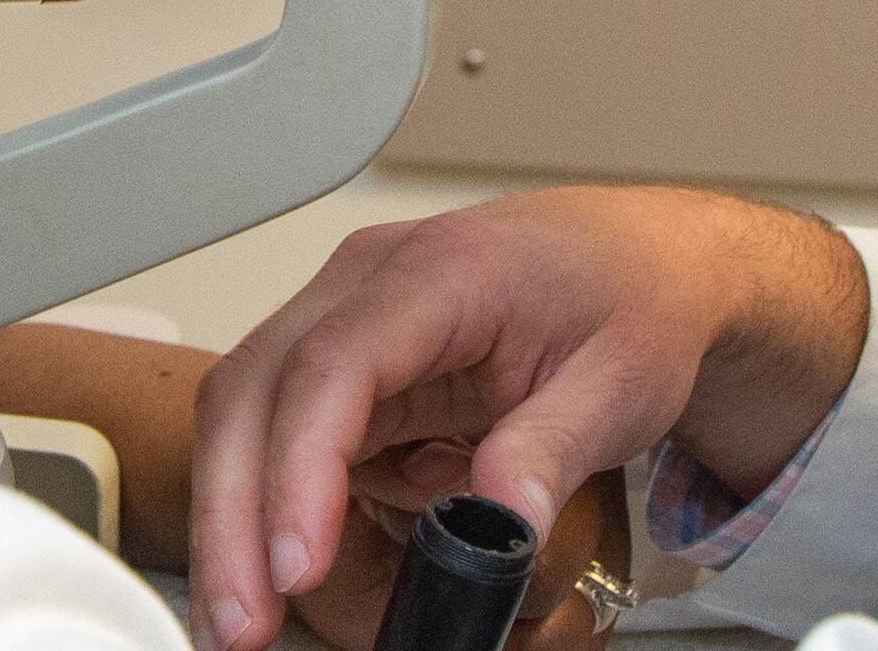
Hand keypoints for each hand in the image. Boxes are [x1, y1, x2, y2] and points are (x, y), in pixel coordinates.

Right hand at [187, 188, 867, 649]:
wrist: (643, 262)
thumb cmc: (630, 299)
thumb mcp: (621, 382)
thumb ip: (551, 450)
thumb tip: (496, 523)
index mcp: (438, 272)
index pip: (334, 365)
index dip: (299, 467)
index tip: (296, 561)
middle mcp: (367, 285)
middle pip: (255, 388)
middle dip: (234, 512)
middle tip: (246, 620)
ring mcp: (347, 319)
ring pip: (248, 414)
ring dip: (239, 519)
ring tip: (253, 615)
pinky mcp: (349, 366)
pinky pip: (286, 435)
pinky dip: (281, 509)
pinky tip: (307, 566)